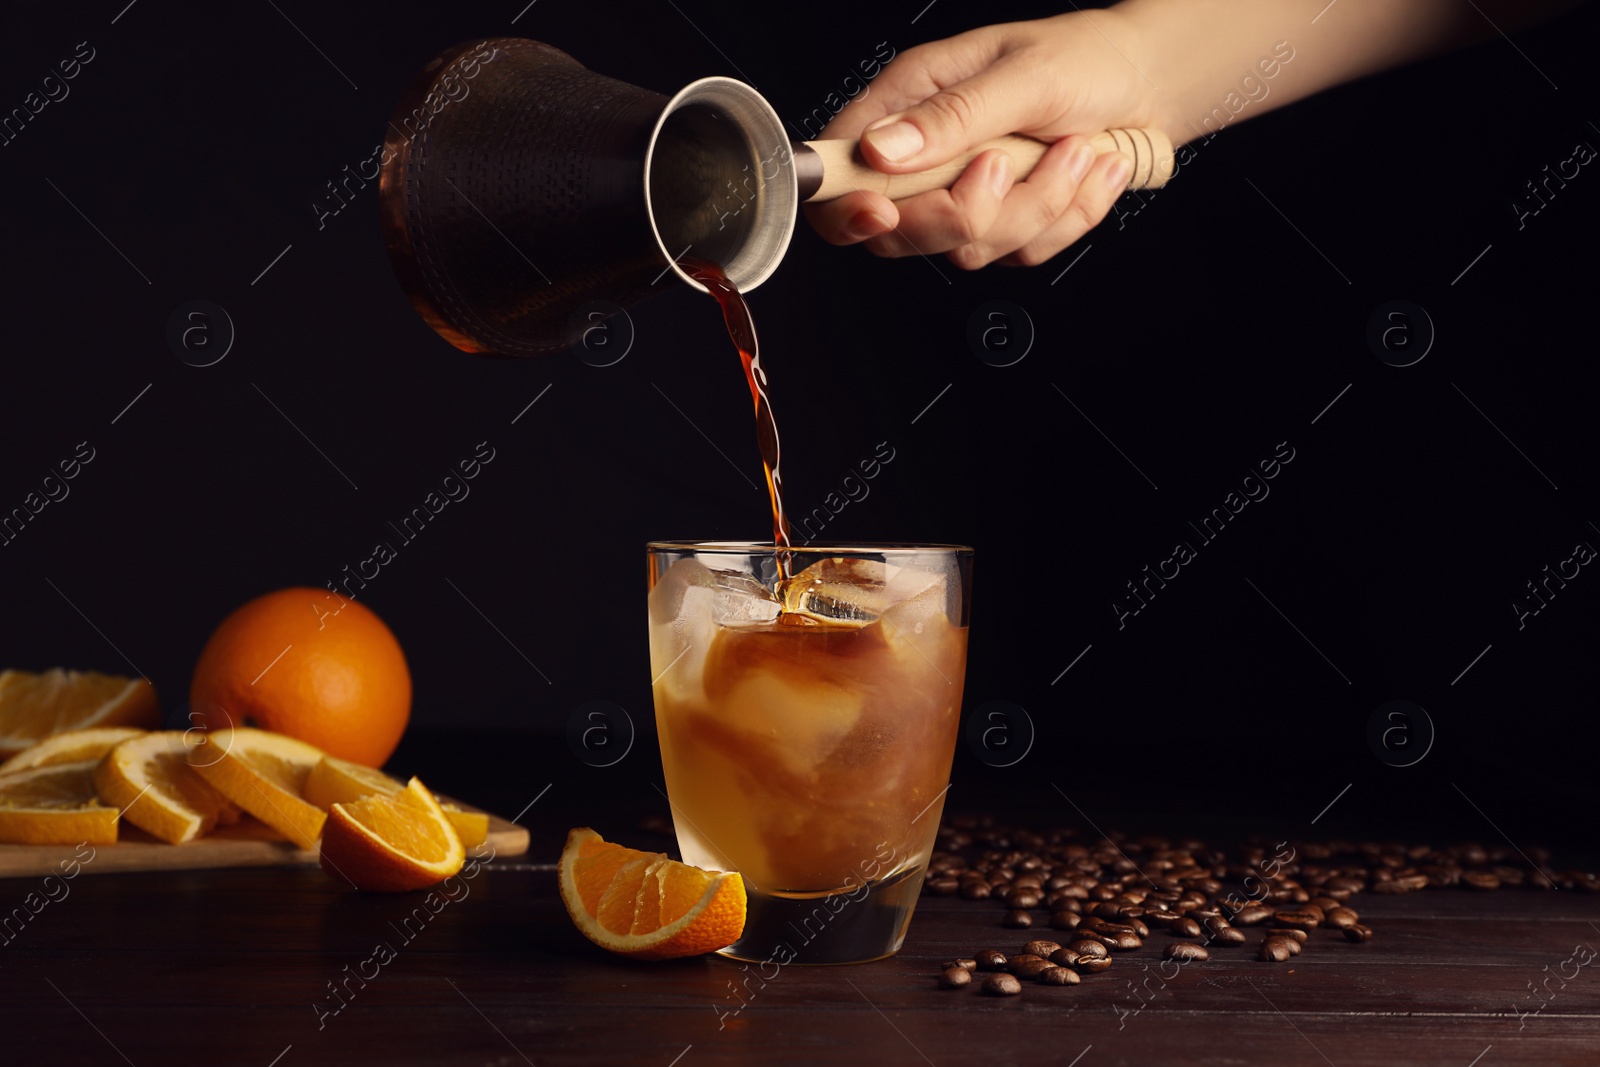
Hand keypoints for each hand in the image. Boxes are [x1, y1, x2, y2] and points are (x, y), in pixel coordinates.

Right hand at [803, 10, 1156, 268]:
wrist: (1150, 84)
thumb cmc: (1086, 60)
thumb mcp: (1022, 76)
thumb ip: (951, 117)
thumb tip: (880, 149)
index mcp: (910, 102)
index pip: (840, 170)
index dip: (848, 206)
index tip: (882, 211)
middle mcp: (929, 156)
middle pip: (901, 232)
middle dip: (966, 211)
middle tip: (1006, 164)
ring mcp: (967, 196)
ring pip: (970, 248)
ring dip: (1037, 204)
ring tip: (1076, 149)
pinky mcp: (1009, 226)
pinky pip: (1022, 253)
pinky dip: (1067, 217)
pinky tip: (1087, 170)